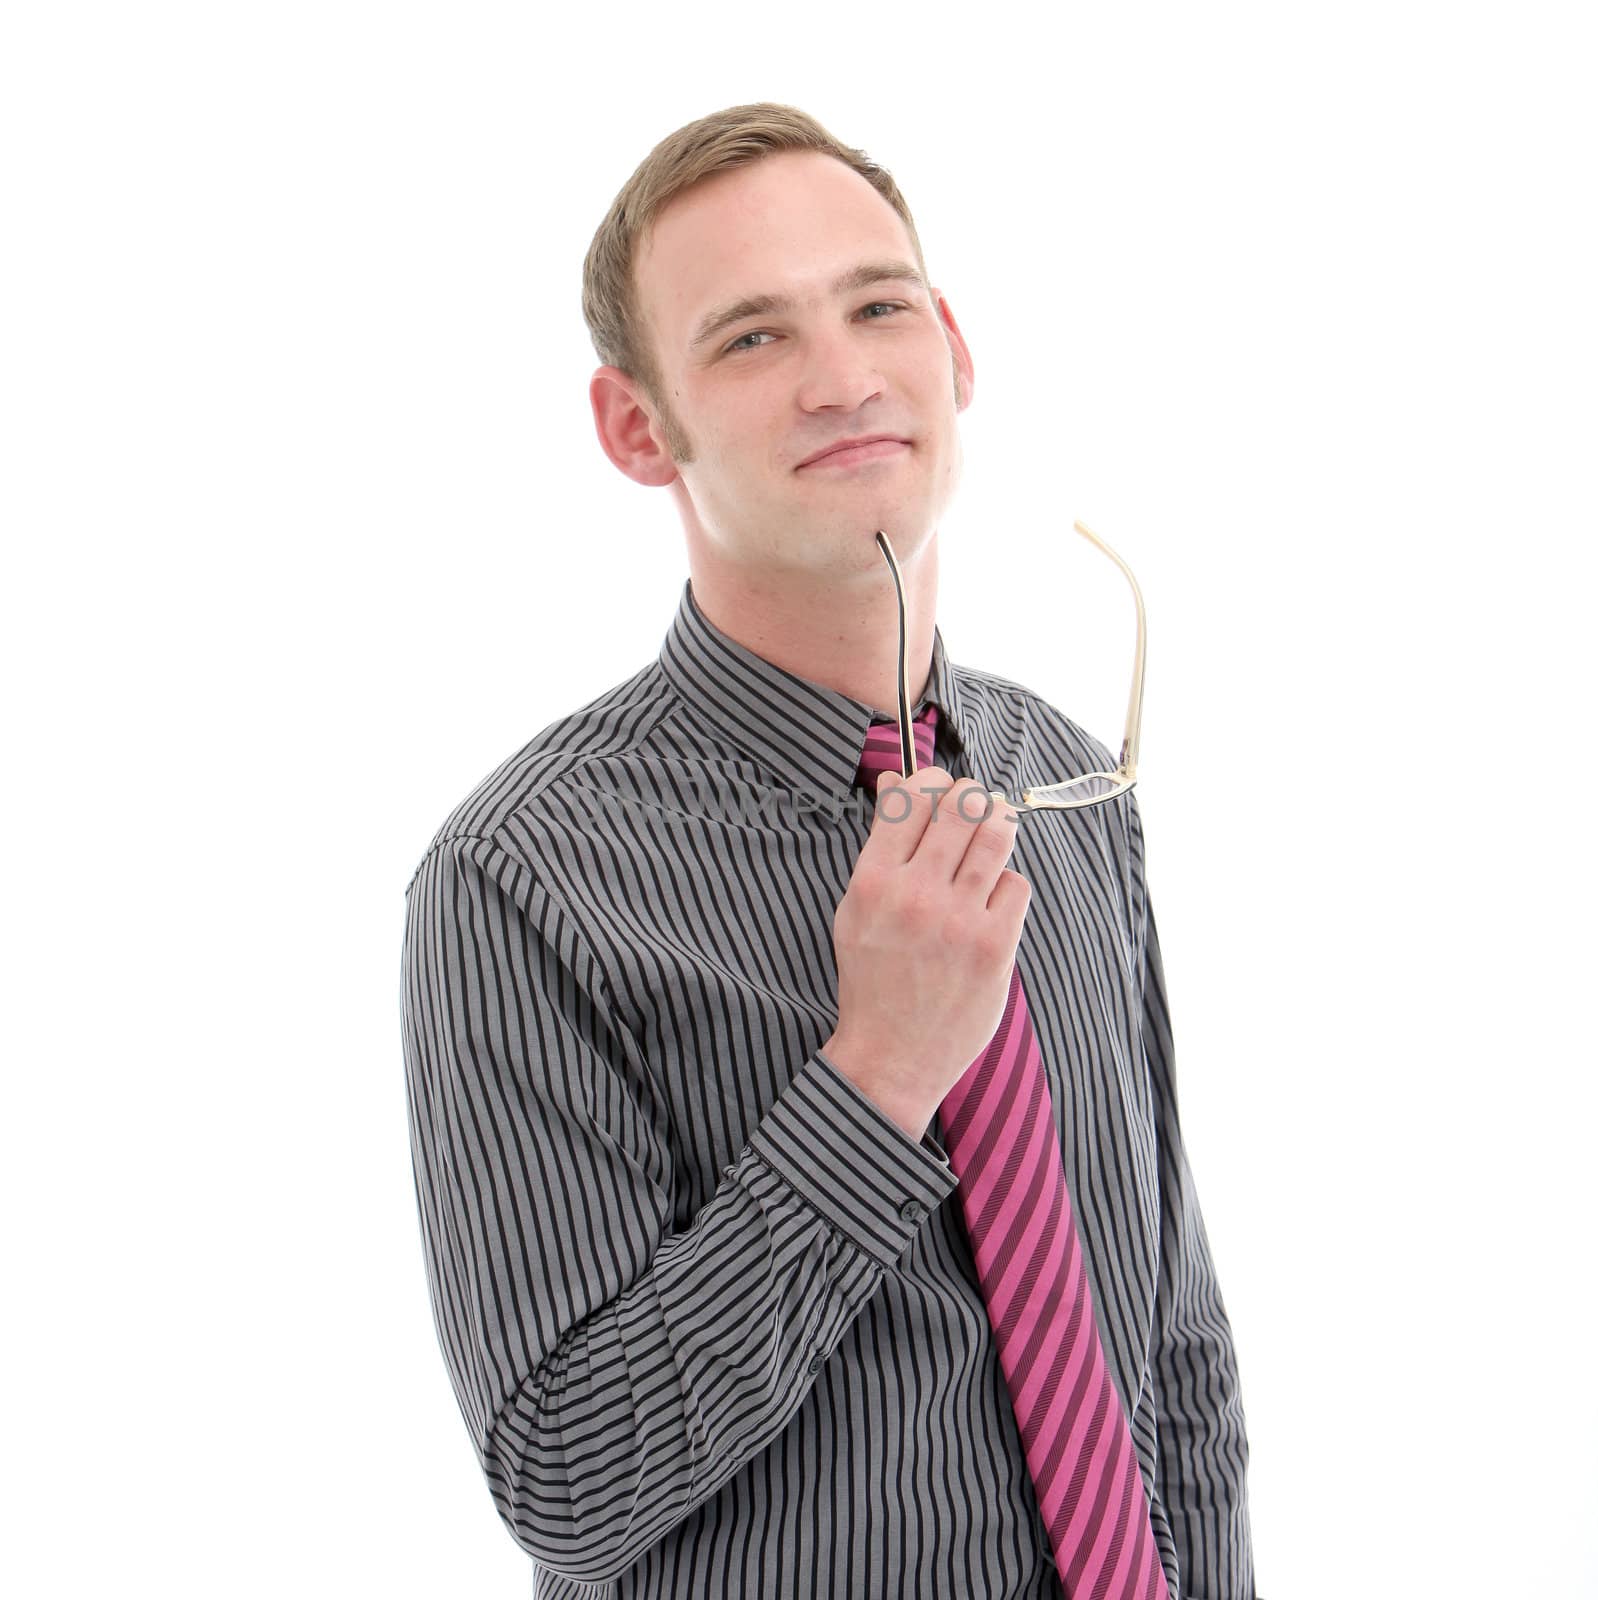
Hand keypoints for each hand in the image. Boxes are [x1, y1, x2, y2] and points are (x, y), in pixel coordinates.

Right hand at [824, 765, 1029, 1140]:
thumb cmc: (873, 978)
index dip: (933, 779)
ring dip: (999, 823)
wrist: (892, 1055)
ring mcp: (958, 919)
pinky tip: (993, 896)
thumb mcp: (857, 908)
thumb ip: (881, 844)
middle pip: (962, 804)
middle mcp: (916, 894)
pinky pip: (1017, 884)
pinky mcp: (994, 945)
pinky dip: (1007, 882)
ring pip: (997, 834)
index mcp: (874, 880)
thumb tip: (896, 781)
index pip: (914, 796)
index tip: (939, 788)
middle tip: (973, 808)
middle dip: (972, 796)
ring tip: (995, 830)